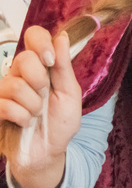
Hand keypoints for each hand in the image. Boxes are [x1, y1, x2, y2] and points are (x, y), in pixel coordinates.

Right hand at [0, 27, 81, 187]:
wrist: (48, 151)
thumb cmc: (60, 121)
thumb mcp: (70, 93)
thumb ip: (64, 66)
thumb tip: (62, 37)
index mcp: (41, 65)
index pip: (34, 35)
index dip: (41, 43)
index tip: (50, 60)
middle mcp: (20, 74)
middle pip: (23, 59)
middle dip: (40, 80)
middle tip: (44, 95)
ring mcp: (5, 91)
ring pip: (15, 85)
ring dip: (33, 104)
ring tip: (37, 113)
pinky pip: (5, 105)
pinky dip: (22, 116)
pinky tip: (26, 122)